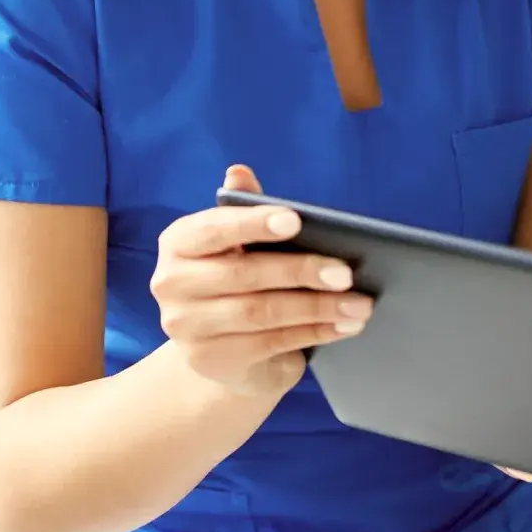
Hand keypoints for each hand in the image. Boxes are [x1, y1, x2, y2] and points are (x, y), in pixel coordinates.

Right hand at [151, 165, 371, 397]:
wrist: (224, 350)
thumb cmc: (242, 280)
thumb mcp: (243, 244)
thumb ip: (245, 210)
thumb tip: (239, 172)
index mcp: (179, 243)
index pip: (213, 229)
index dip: (254, 223)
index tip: (296, 220)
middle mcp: (171, 284)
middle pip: (244, 275)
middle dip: (302, 272)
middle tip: (347, 273)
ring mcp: (186, 327)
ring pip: (261, 313)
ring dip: (318, 308)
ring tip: (360, 304)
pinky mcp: (210, 360)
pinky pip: (271, 343)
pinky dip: (315, 332)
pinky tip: (345, 325)